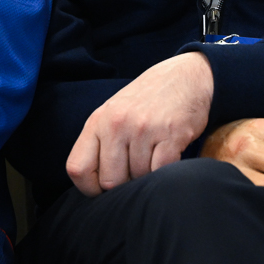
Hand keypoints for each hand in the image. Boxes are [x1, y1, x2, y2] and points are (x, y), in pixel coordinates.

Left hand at [67, 52, 213, 194]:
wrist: (186, 76)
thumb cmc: (146, 101)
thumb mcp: (113, 113)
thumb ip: (100, 143)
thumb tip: (95, 186)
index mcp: (98, 121)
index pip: (78, 169)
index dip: (90, 187)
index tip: (103, 187)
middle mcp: (117, 123)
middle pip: (110, 181)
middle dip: (124, 184)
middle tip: (135, 169)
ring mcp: (143, 128)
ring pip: (138, 178)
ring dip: (147, 175)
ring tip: (154, 154)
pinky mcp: (171, 133)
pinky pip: (160, 171)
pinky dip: (165, 171)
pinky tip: (168, 154)